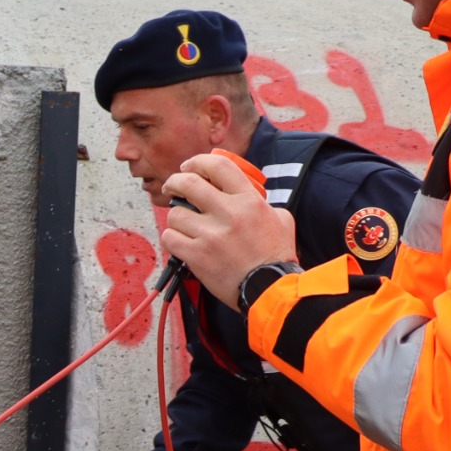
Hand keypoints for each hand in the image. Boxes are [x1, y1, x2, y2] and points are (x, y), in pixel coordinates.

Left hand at [158, 150, 298, 305]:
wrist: (270, 288)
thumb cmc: (276, 256)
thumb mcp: (280, 218)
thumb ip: (258, 202)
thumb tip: (241, 193)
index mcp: (249, 200)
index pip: (218, 166)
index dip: (198, 161)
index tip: (189, 166)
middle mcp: (229, 213)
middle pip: (188, 183)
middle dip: (174, 181)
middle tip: (172, 186)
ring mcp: (210, 235)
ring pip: (175, 214)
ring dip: (176, 217)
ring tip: (184, 225)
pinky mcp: (197, 256)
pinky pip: (170, 238)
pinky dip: (172, 238)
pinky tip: (181, 242)